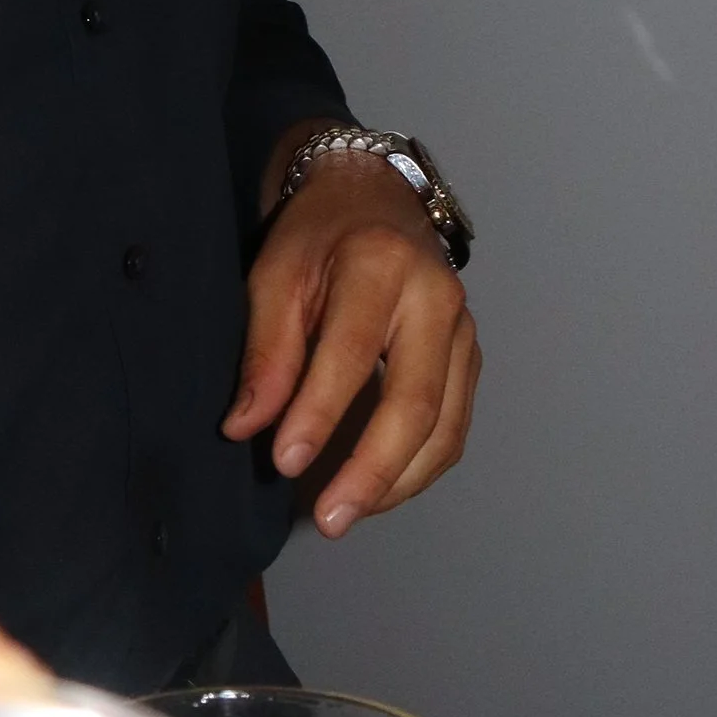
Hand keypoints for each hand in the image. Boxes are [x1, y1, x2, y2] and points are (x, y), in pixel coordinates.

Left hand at [222, 142, 480, 536]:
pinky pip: (454, 428)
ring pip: (445, 427)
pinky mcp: (471, 357)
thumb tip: (245, 427)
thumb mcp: (275, 273)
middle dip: (371, 470)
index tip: (283, 462)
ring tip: (347, 514)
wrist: (375, 196)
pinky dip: (418, 469)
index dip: (318, 414)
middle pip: (417, 403)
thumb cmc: (317, 235)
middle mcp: (438, 298)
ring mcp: (464, 330)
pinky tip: (377, 491)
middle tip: (329, 519)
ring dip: (397, 483)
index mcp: (382, 264)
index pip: (353, 353)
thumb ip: (266, 350)